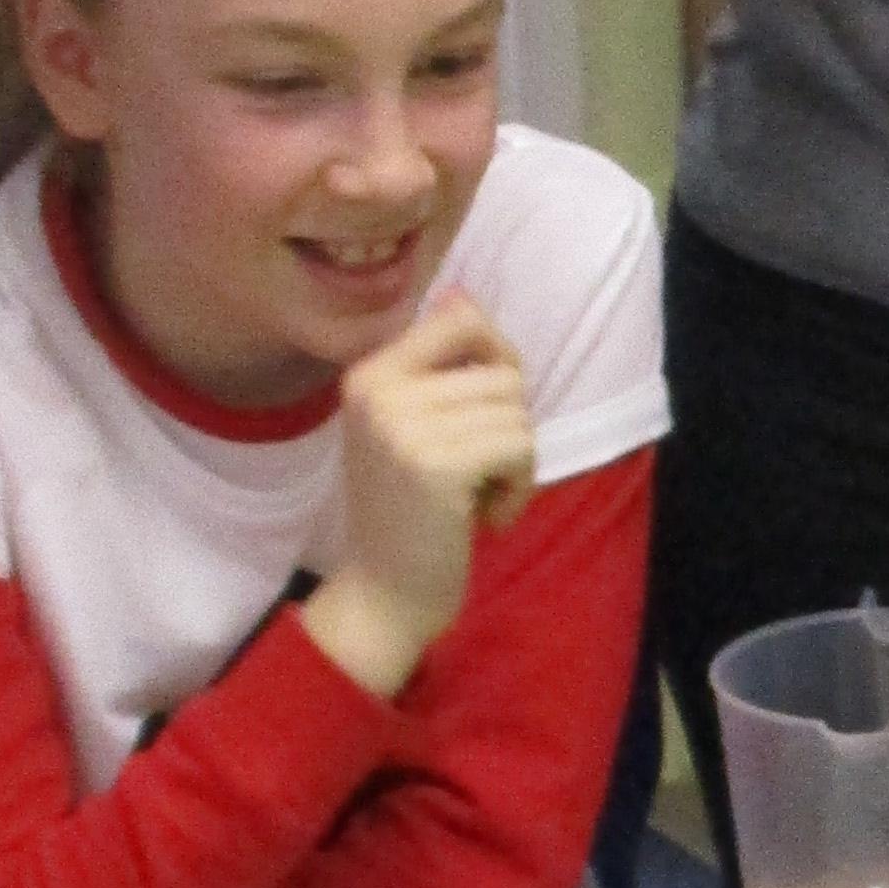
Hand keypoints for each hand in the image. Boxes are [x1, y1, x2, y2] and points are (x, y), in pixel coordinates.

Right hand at [300, 293, 538, 700]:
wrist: (383, 594)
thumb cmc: (408, 512)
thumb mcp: (408, 426)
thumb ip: (438, 367)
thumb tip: (463, 293)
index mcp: (368, 372)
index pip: (460, 317)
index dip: (496, 358)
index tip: (487, 410)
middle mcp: (378, 389)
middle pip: (502, 371)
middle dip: (510, 424)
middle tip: (480, 471)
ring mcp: (402, 425)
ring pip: (517, 409)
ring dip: (517, 461)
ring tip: (479, 497)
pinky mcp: (436, 464)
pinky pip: (520, 446)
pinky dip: (519, 486)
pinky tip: (486, 517)